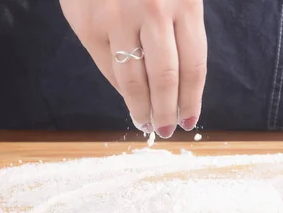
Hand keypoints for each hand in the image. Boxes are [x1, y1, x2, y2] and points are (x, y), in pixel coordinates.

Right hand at [60, 0, 206, 137]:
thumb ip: (179, 28)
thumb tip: (176, 84)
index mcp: (185, 2)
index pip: (194, 65)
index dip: (192, 99)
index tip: (190, 120)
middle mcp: (153, 12)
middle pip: (165, 79)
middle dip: (167, 111)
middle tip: (166, 129)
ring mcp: (117, 18)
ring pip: (133, 79)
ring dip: (141, 108)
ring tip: (145, 122)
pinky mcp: (89, 24)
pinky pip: (106, 67)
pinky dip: (119, 87)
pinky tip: (127, 98)